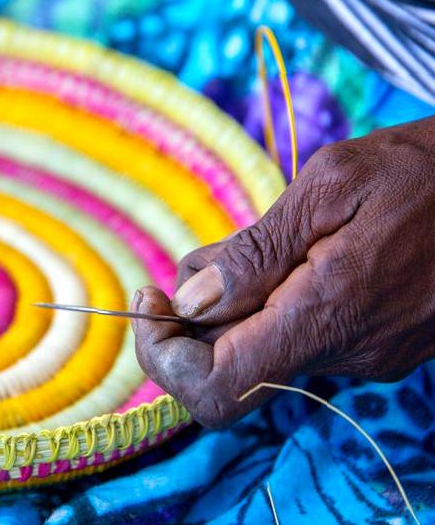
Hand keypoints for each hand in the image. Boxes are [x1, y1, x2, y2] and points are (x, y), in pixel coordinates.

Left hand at [133, 116, 434, 428]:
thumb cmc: (421, 170)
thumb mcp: (328, 187)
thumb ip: (256, 252)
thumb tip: (191, 299)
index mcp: (326, 317)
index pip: (216, 388)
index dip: (165, 355)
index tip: (150, 297)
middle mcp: (347, 354)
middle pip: (233, 370)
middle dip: (195, 320)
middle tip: (199, 262)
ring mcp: (368, 356)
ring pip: (267, 353)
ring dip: (237, 309)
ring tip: (255, 249)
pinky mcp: (382, 345)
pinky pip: (305, 339)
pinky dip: (275, 307)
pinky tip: (290, 259)